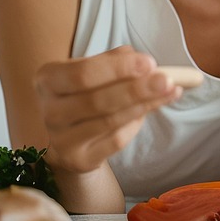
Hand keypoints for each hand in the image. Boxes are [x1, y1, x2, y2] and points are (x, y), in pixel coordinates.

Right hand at [33, 46, 181, 174]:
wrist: (71, 135)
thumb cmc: (86, 92)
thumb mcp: (94, 70)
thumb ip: (117, 61)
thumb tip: (146, 64)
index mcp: (48, 80)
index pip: (82, 74)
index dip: (118, 69)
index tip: (149, 62)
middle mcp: (49, 111)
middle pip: (97, 101)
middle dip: (136, 89)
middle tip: (167, 80)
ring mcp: (61, 139)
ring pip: (110, 121)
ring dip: (145, 105)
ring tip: (171, 91)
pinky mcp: (78, 159)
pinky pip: (116, 140)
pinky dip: (137, 123)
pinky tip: (152, 108)